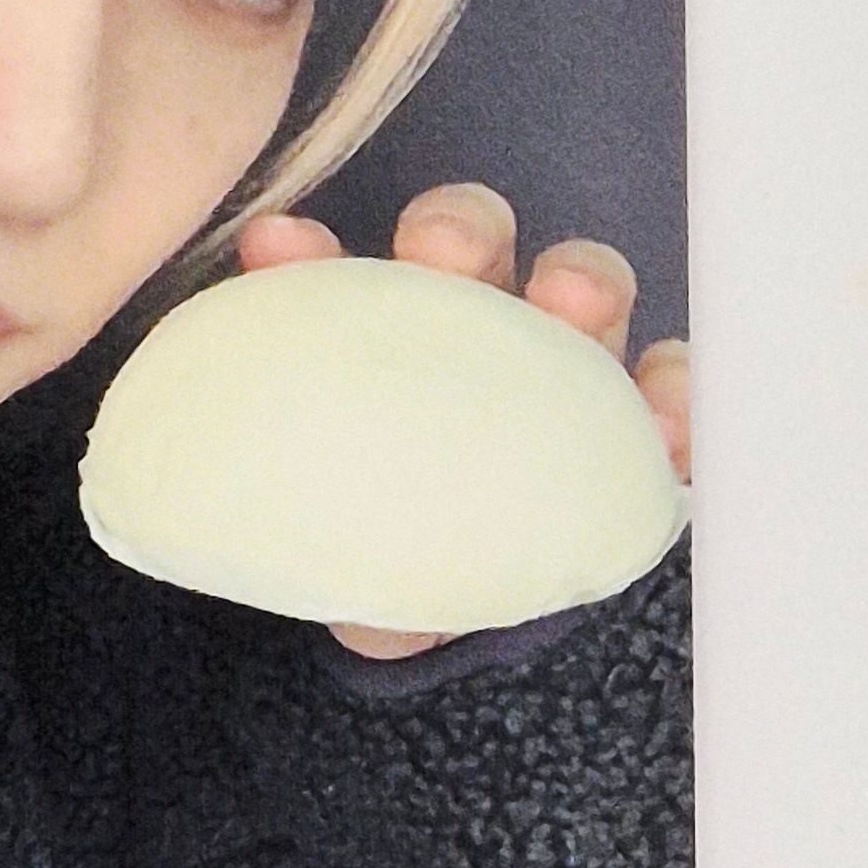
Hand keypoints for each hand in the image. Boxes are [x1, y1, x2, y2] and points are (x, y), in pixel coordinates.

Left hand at [234, 184, 691, 660]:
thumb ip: (282, 517)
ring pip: (580, 290)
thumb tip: (194, 500)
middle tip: (437, 252)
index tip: (280, 250)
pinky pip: (672, 389)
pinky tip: (663, 412)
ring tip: (568, 305)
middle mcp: (476, 329)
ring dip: (576, 281)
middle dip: (456, 230)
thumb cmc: (393, 562)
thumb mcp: (330, 551)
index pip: (339, 278)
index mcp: (383, 340)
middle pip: (471, 247)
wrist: (480, 637)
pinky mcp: (648, 424)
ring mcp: (570, 367)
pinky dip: (673, 386)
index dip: (308, 256)